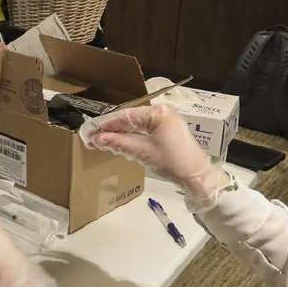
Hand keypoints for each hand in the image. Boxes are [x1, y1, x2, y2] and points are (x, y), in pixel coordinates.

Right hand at [81, 105, 229, 198]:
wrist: (197, 175)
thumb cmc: (172, 162)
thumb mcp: (142, 152)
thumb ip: (119, 142)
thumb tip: (97, 138)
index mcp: (157, 112)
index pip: (125, 116)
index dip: (106, 125)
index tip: (90, 132)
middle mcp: (162, 111)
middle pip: (130, 118)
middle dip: (112, 129)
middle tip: (93, 139)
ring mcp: (166, 120)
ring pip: (136, 124)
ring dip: (121, 133)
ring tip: (103, 142)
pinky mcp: (168, 129)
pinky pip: (145, 129)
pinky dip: (132, 136)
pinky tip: (120, 142)